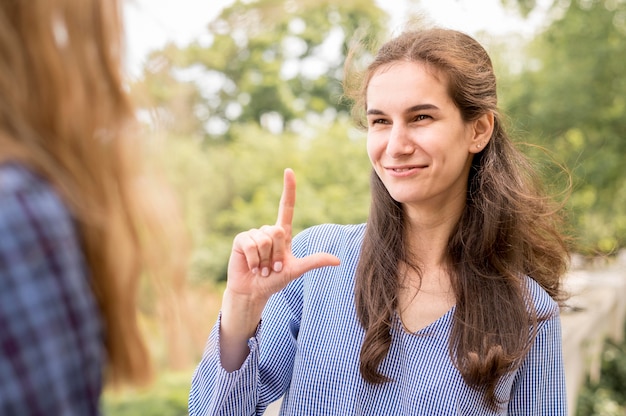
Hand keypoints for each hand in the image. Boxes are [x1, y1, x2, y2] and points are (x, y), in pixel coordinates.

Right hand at [226, 168, 339, 303]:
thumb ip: (314, 262)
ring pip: (265, 239)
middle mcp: (268, 231)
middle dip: (277, 254)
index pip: (287, 207)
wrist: (253, 292)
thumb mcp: (296, 270)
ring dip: (265, 260)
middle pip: (278, 231)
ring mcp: (253, 234)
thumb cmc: (274, 281)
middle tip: (273, 267)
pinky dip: (254, 260)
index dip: (288, 189)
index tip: (289, 171)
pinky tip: (252, 267)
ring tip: (262, 268)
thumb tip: (338, 261)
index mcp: (283, 234)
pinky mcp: (241, 240)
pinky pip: (252, 245)